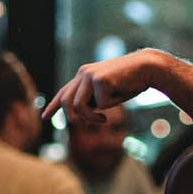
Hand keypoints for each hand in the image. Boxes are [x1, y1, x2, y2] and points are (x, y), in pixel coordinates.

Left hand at [42, 49, 171, 124]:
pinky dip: (110, 106)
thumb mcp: (107, 93)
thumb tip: (79, 115)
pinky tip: (120, 95)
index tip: (44, 117)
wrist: (147, 68)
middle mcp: (83, 73)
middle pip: (66, 102)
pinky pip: (100, 104)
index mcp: (83, 75)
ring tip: (104, 119)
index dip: (53, 106)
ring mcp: (90, 75)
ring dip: (91, 118)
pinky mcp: (99, 80)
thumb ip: (92, 101)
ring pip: (79, 106)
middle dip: (73, 118)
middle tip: (84, 125)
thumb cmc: (130, 82)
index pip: (64, 91)